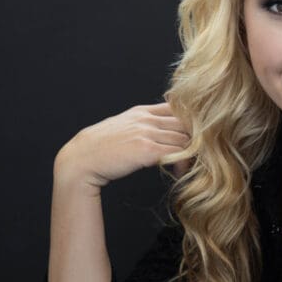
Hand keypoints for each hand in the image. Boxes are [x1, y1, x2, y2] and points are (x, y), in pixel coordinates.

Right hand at [55, 102, 191, 189]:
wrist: (82, 158)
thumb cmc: (102, 147)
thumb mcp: (125, 126)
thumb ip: (144, 124)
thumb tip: (163, 128)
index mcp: (143, 111)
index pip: (179, 109)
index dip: (191, 123)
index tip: (195, 139)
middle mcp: (146, 118)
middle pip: (187, 123)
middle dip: (197, 140)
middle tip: (199, 156)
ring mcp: (146, 133)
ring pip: (184, 139)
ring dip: (192, 154)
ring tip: (190, 167)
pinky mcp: (146, 150)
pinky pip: (175, 153)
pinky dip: (182, 163)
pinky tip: (179, 172)